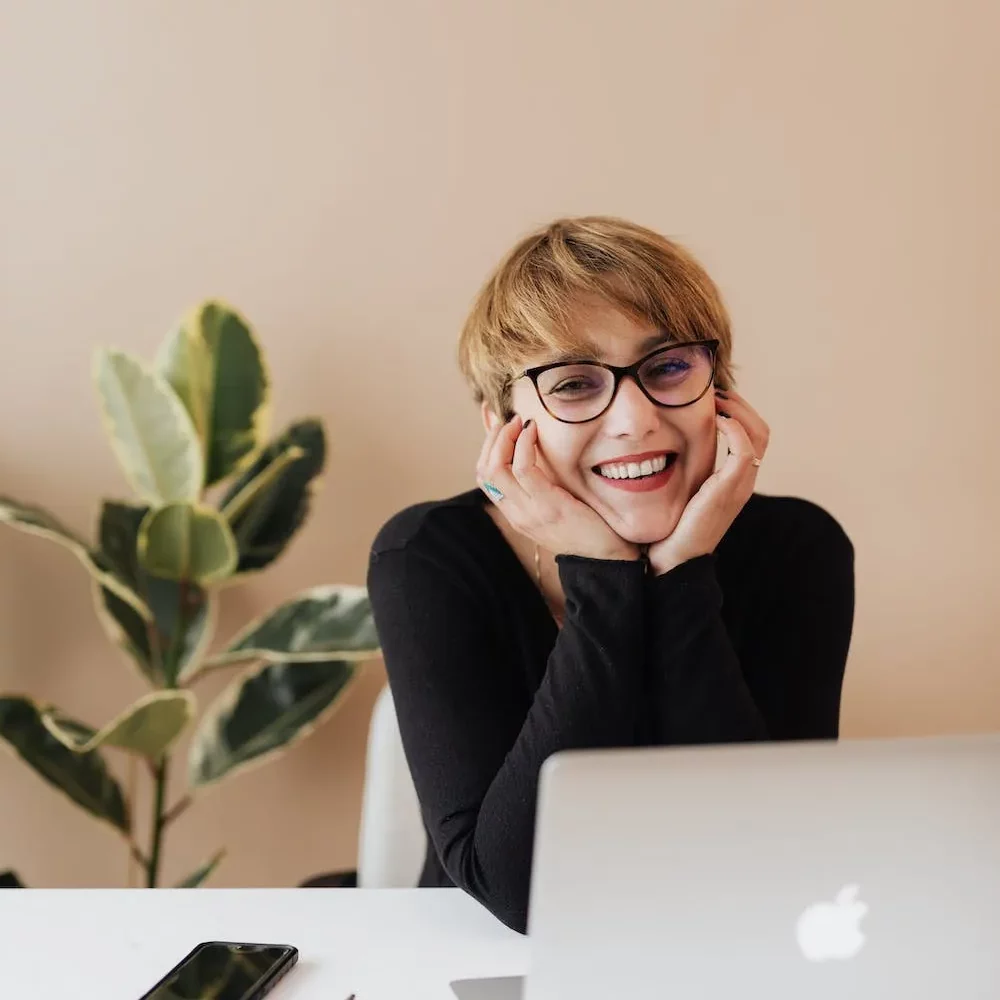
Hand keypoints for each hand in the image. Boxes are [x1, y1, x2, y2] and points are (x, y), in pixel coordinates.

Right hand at [477, 414, 638, 561]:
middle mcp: (517, 514)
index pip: (484, 478)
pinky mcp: (548, 506)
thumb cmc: (588, 527)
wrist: (608, 557)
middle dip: (491, 439)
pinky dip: (524, 445)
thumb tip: (535, 453)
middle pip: (484, 471)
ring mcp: (530, 512)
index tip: (497, 423)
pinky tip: (533, 431)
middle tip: (508, 419)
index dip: (485, 446)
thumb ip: (543, 485)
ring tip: (519, 422)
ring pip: (496, 468)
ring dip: (505, 438)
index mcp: (516, 514)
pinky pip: (524, 469)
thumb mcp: (556, 505)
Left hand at [647, 388, 769, 575]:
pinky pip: (745, 450)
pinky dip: (734, 428)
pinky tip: (714, 418)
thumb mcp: (679, 489)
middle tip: (713, 389)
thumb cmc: (669, 526)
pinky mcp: (730, 491)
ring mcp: (740, 486)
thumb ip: (682, 468)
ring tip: (714, 398)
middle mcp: (743, 481)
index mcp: (733, 479)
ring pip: (759, 434)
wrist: (671, 560)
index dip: (736, 410)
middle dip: (740, 403)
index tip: (710, 395)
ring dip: (738, 409)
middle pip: (761, 429)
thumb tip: (660, 441)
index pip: (752, 433)